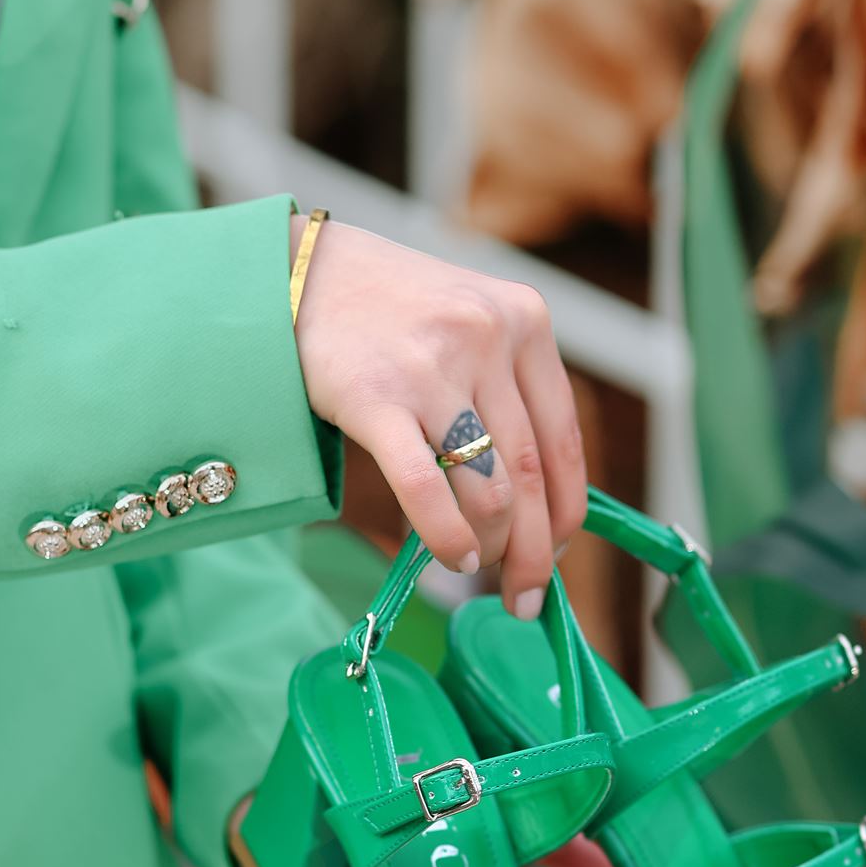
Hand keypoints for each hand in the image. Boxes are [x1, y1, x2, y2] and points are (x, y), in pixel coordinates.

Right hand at [291, 217, 586, 617]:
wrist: (299, 272)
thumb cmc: (389, 311)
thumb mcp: (470, 324)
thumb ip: (508, 389)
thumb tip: (536, 500)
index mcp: (525, 322)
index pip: (563, 438)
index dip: (566, 510)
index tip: (558, 550)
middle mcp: (488, 340)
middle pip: (530, 474)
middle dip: (535, 549)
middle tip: (528, 595)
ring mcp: (432, 370)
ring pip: (488, 488)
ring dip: (492, 548)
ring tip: (481, 571)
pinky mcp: (375, 400)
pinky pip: (425, 489)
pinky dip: (447, 537)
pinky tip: (453, 559)